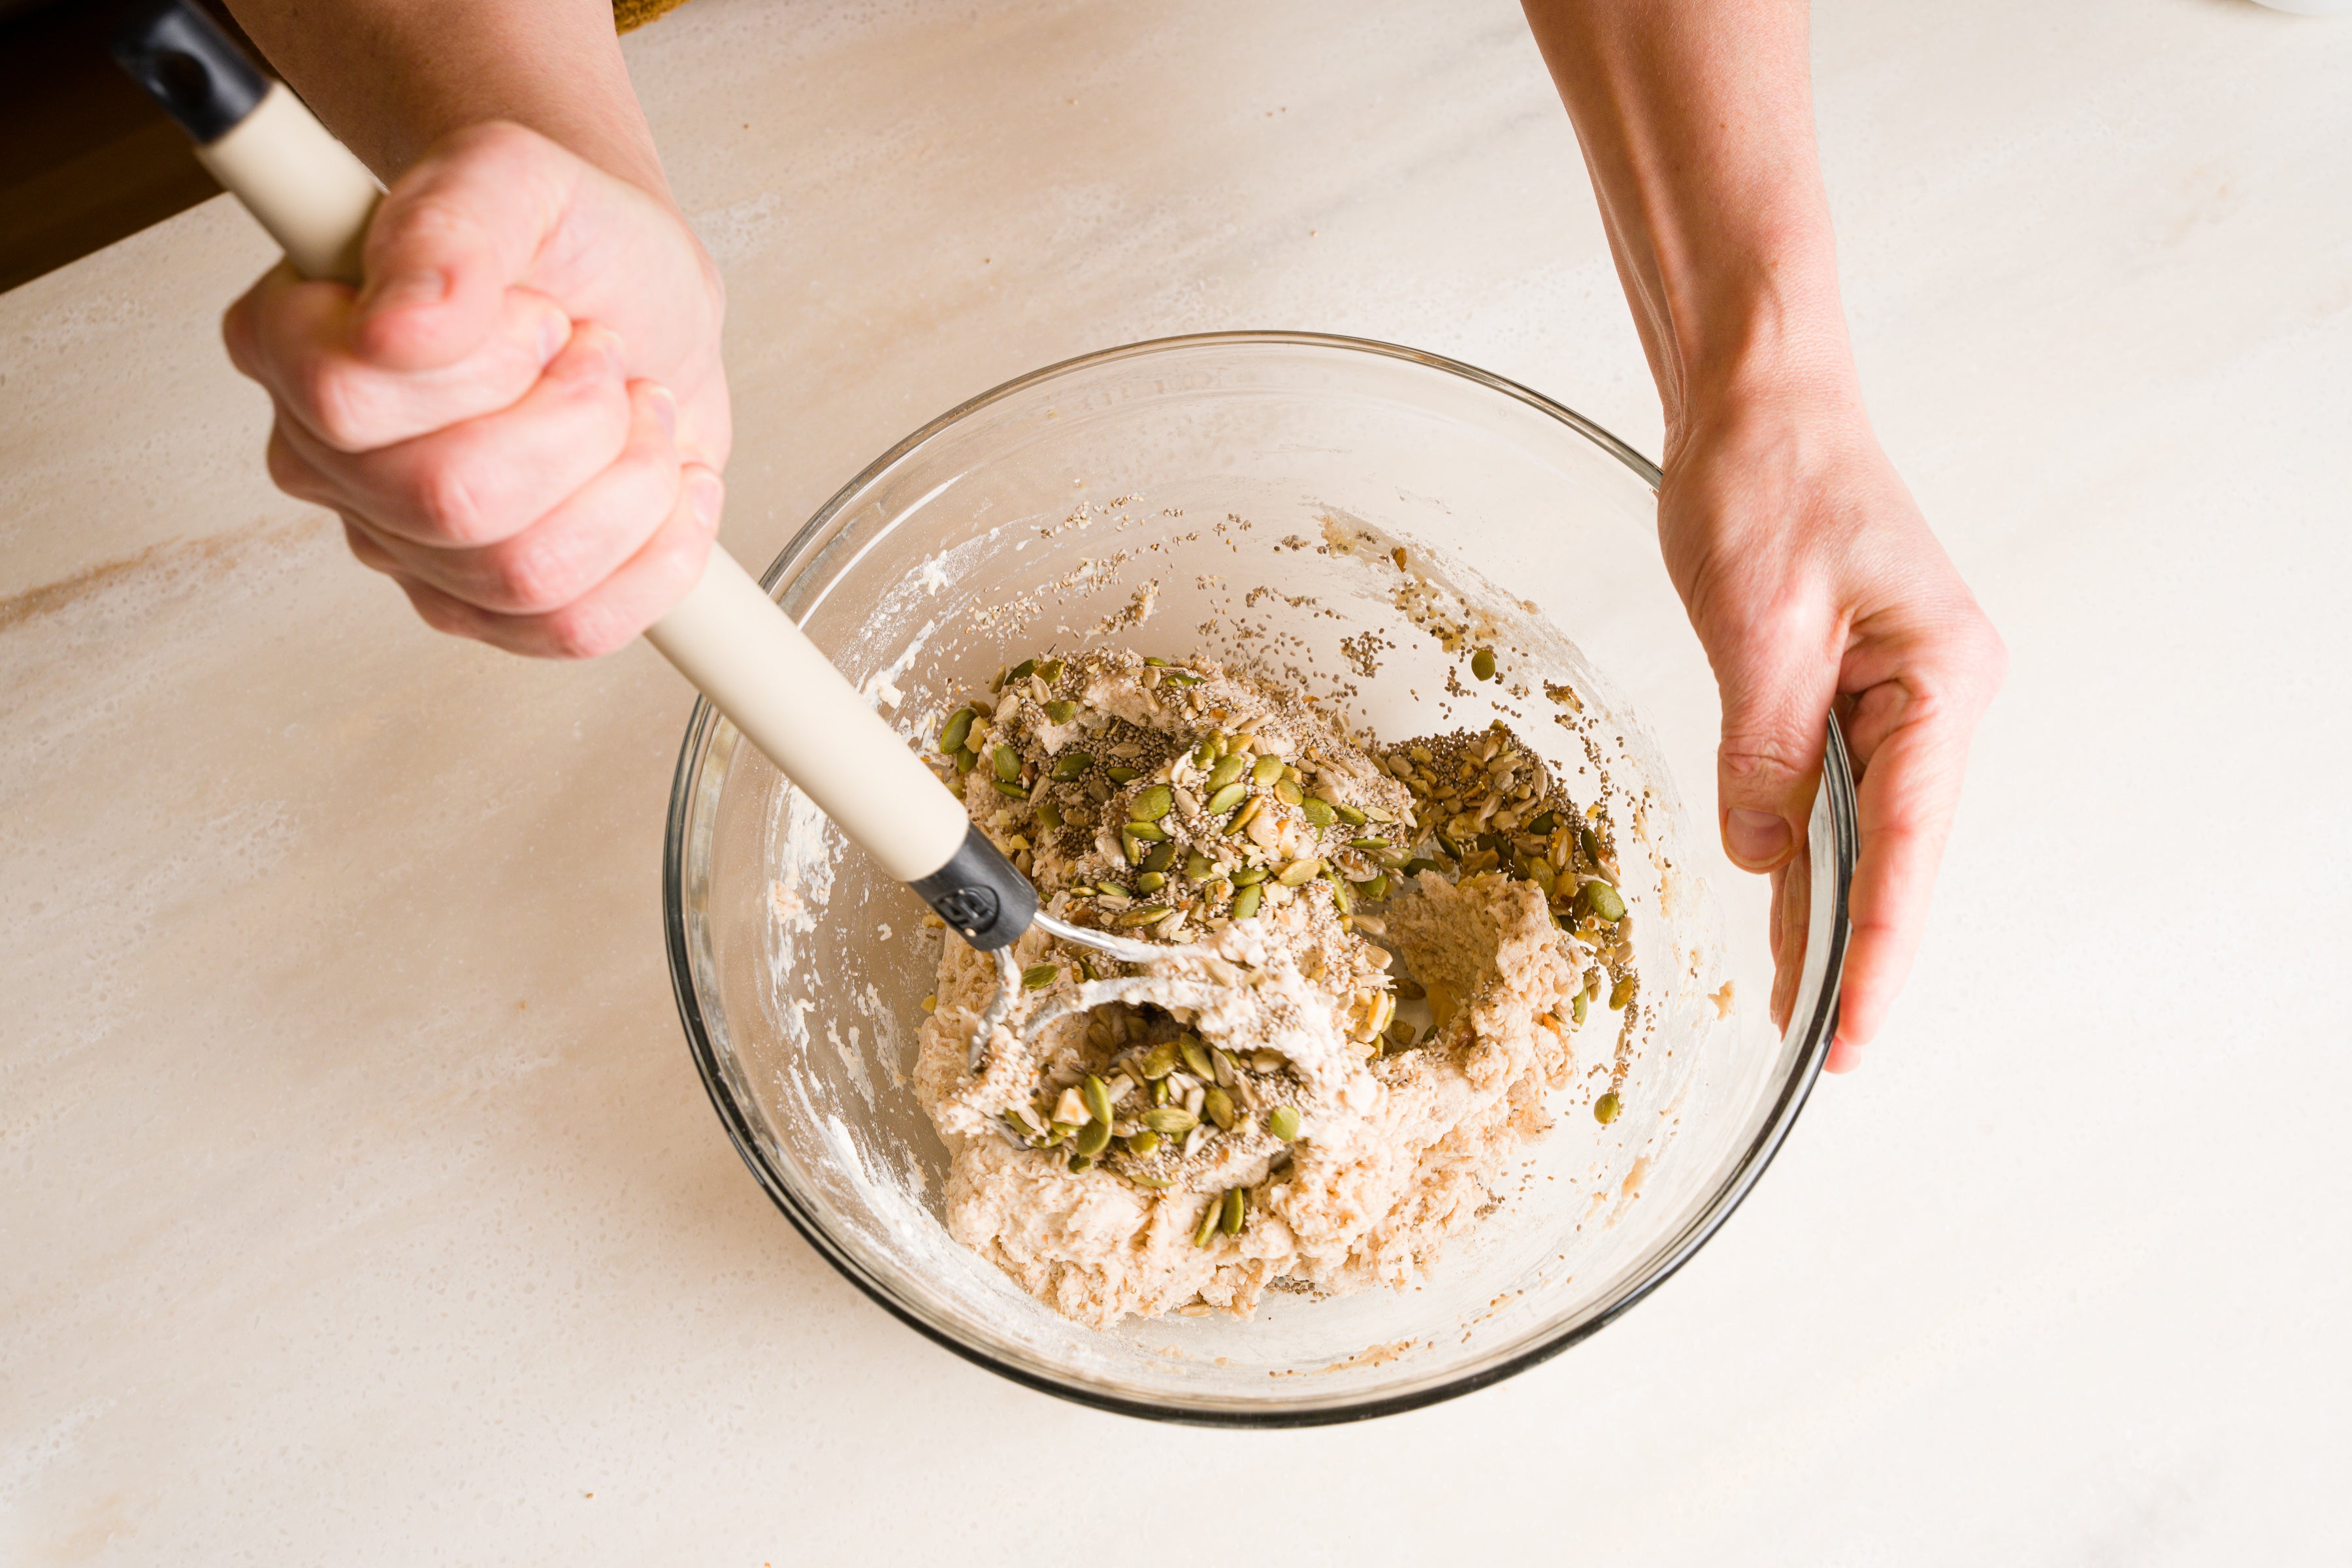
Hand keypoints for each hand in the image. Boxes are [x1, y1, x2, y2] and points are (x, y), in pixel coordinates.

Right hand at [223, 121, 731, 657]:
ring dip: (627, 483)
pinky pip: (573, 631)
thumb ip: (453, 223)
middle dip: (577, 423)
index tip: (542, 310)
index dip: (487, 359)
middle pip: (451, 501)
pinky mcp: (483, 609)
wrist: (632, 297)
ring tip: (637, 411)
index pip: (350, 397)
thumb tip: (403, 317)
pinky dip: (657, 556)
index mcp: (294, 342)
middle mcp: (328, 458)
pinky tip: (671, 485)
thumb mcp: (516, 177)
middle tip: (602, 359)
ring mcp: (401, 545)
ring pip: (523, 574)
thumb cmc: (565, 240)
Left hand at [1657, 384, 2005, 1070]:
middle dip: (1856, 954)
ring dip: (1829, 913)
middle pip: (1895, 853)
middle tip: (1818, 1058)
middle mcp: (1938, 695)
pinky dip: (1808, 851)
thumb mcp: (1758, 623)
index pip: (1905, 847)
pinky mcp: (1852, 684)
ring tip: (1794, 1011)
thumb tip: (1766, 863)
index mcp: (1941, 679)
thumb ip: (1766, 749)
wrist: (1759, 399)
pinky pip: (1834, 789)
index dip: (1876, 953)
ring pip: (1863, 831)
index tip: (1849, 1040)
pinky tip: (1785, 912)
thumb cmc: (1769, 481)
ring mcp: (1901, 692)